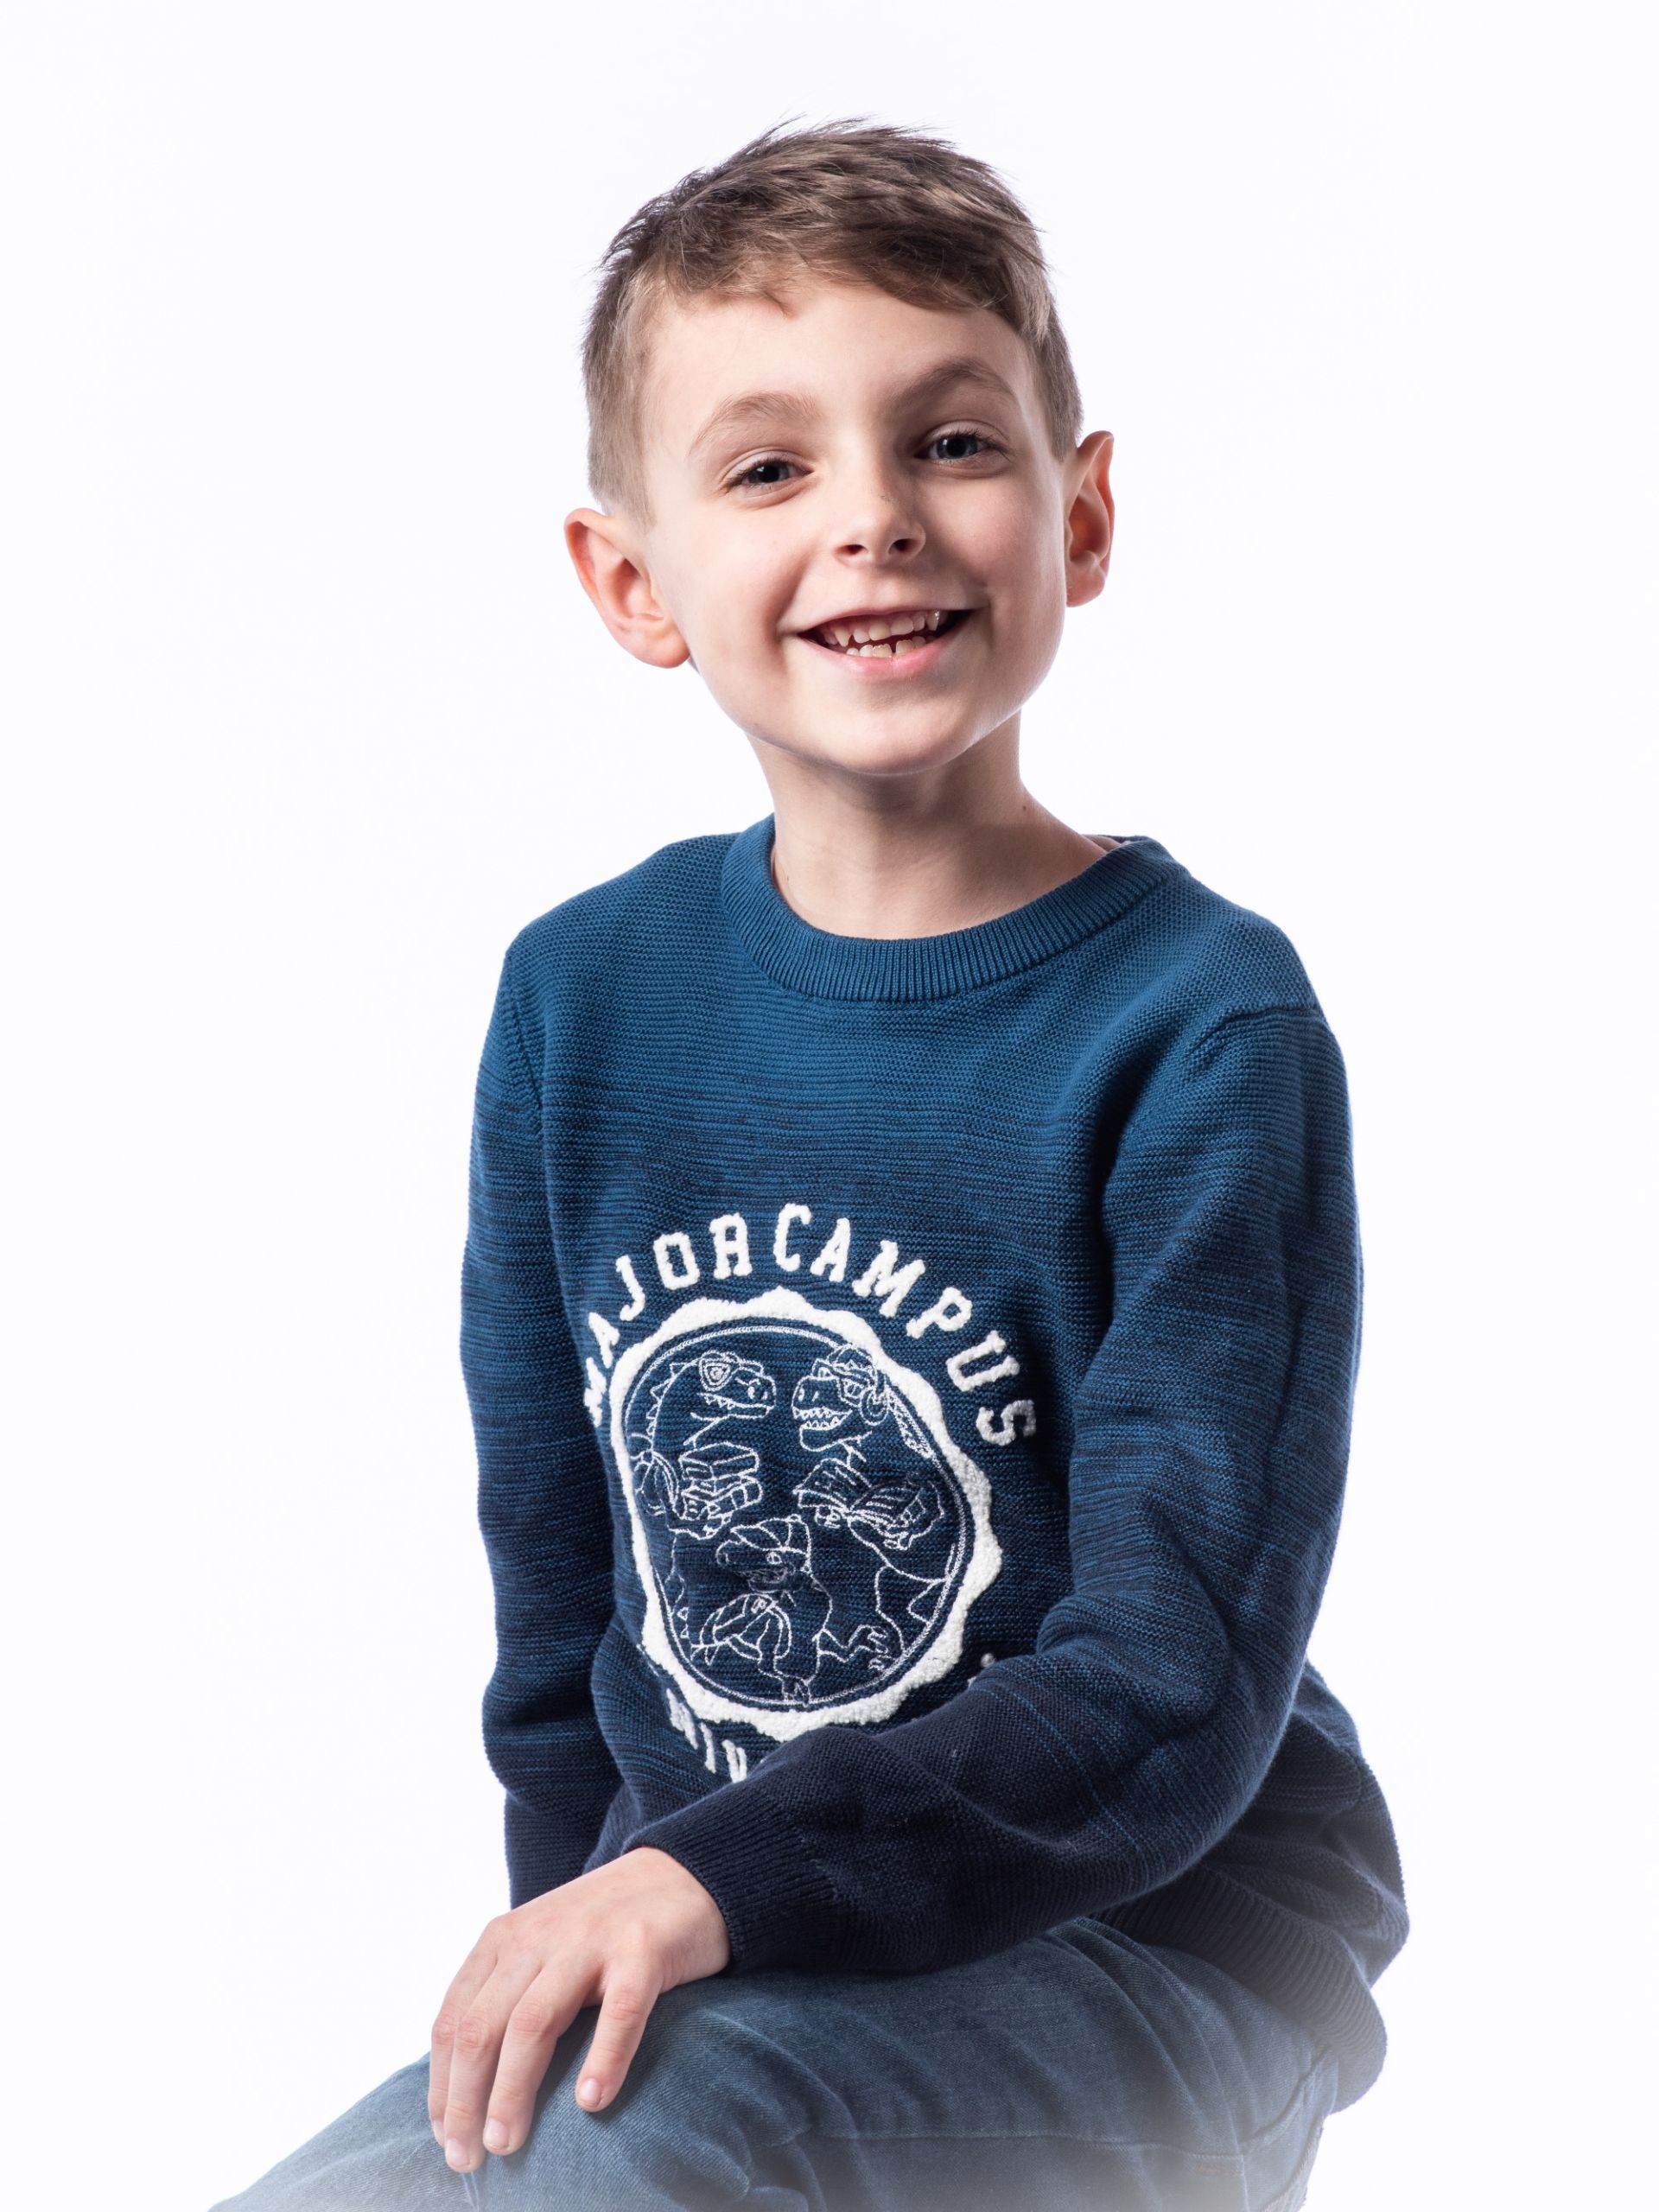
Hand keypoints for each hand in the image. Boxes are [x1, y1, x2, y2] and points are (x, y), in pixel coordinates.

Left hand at [427, 1845, 731, 2172]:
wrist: (683, 1872)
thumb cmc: (605, 1928)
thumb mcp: (543, 1948)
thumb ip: (508, 1996)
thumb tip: (469, 2087)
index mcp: (506, 1939)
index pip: (455, 2019)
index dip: (442, 2083)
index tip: (442, 2136)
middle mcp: (540, 1936)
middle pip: (484, 2026)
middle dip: (466, 2099)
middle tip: (467, 2155)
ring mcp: (591, 1940)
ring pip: (534, 2021)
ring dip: (513, 2090)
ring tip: (506, 2142)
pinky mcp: (643, 1949)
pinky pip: (619, 2010)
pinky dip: (603, 2057)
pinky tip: (592, 2100)